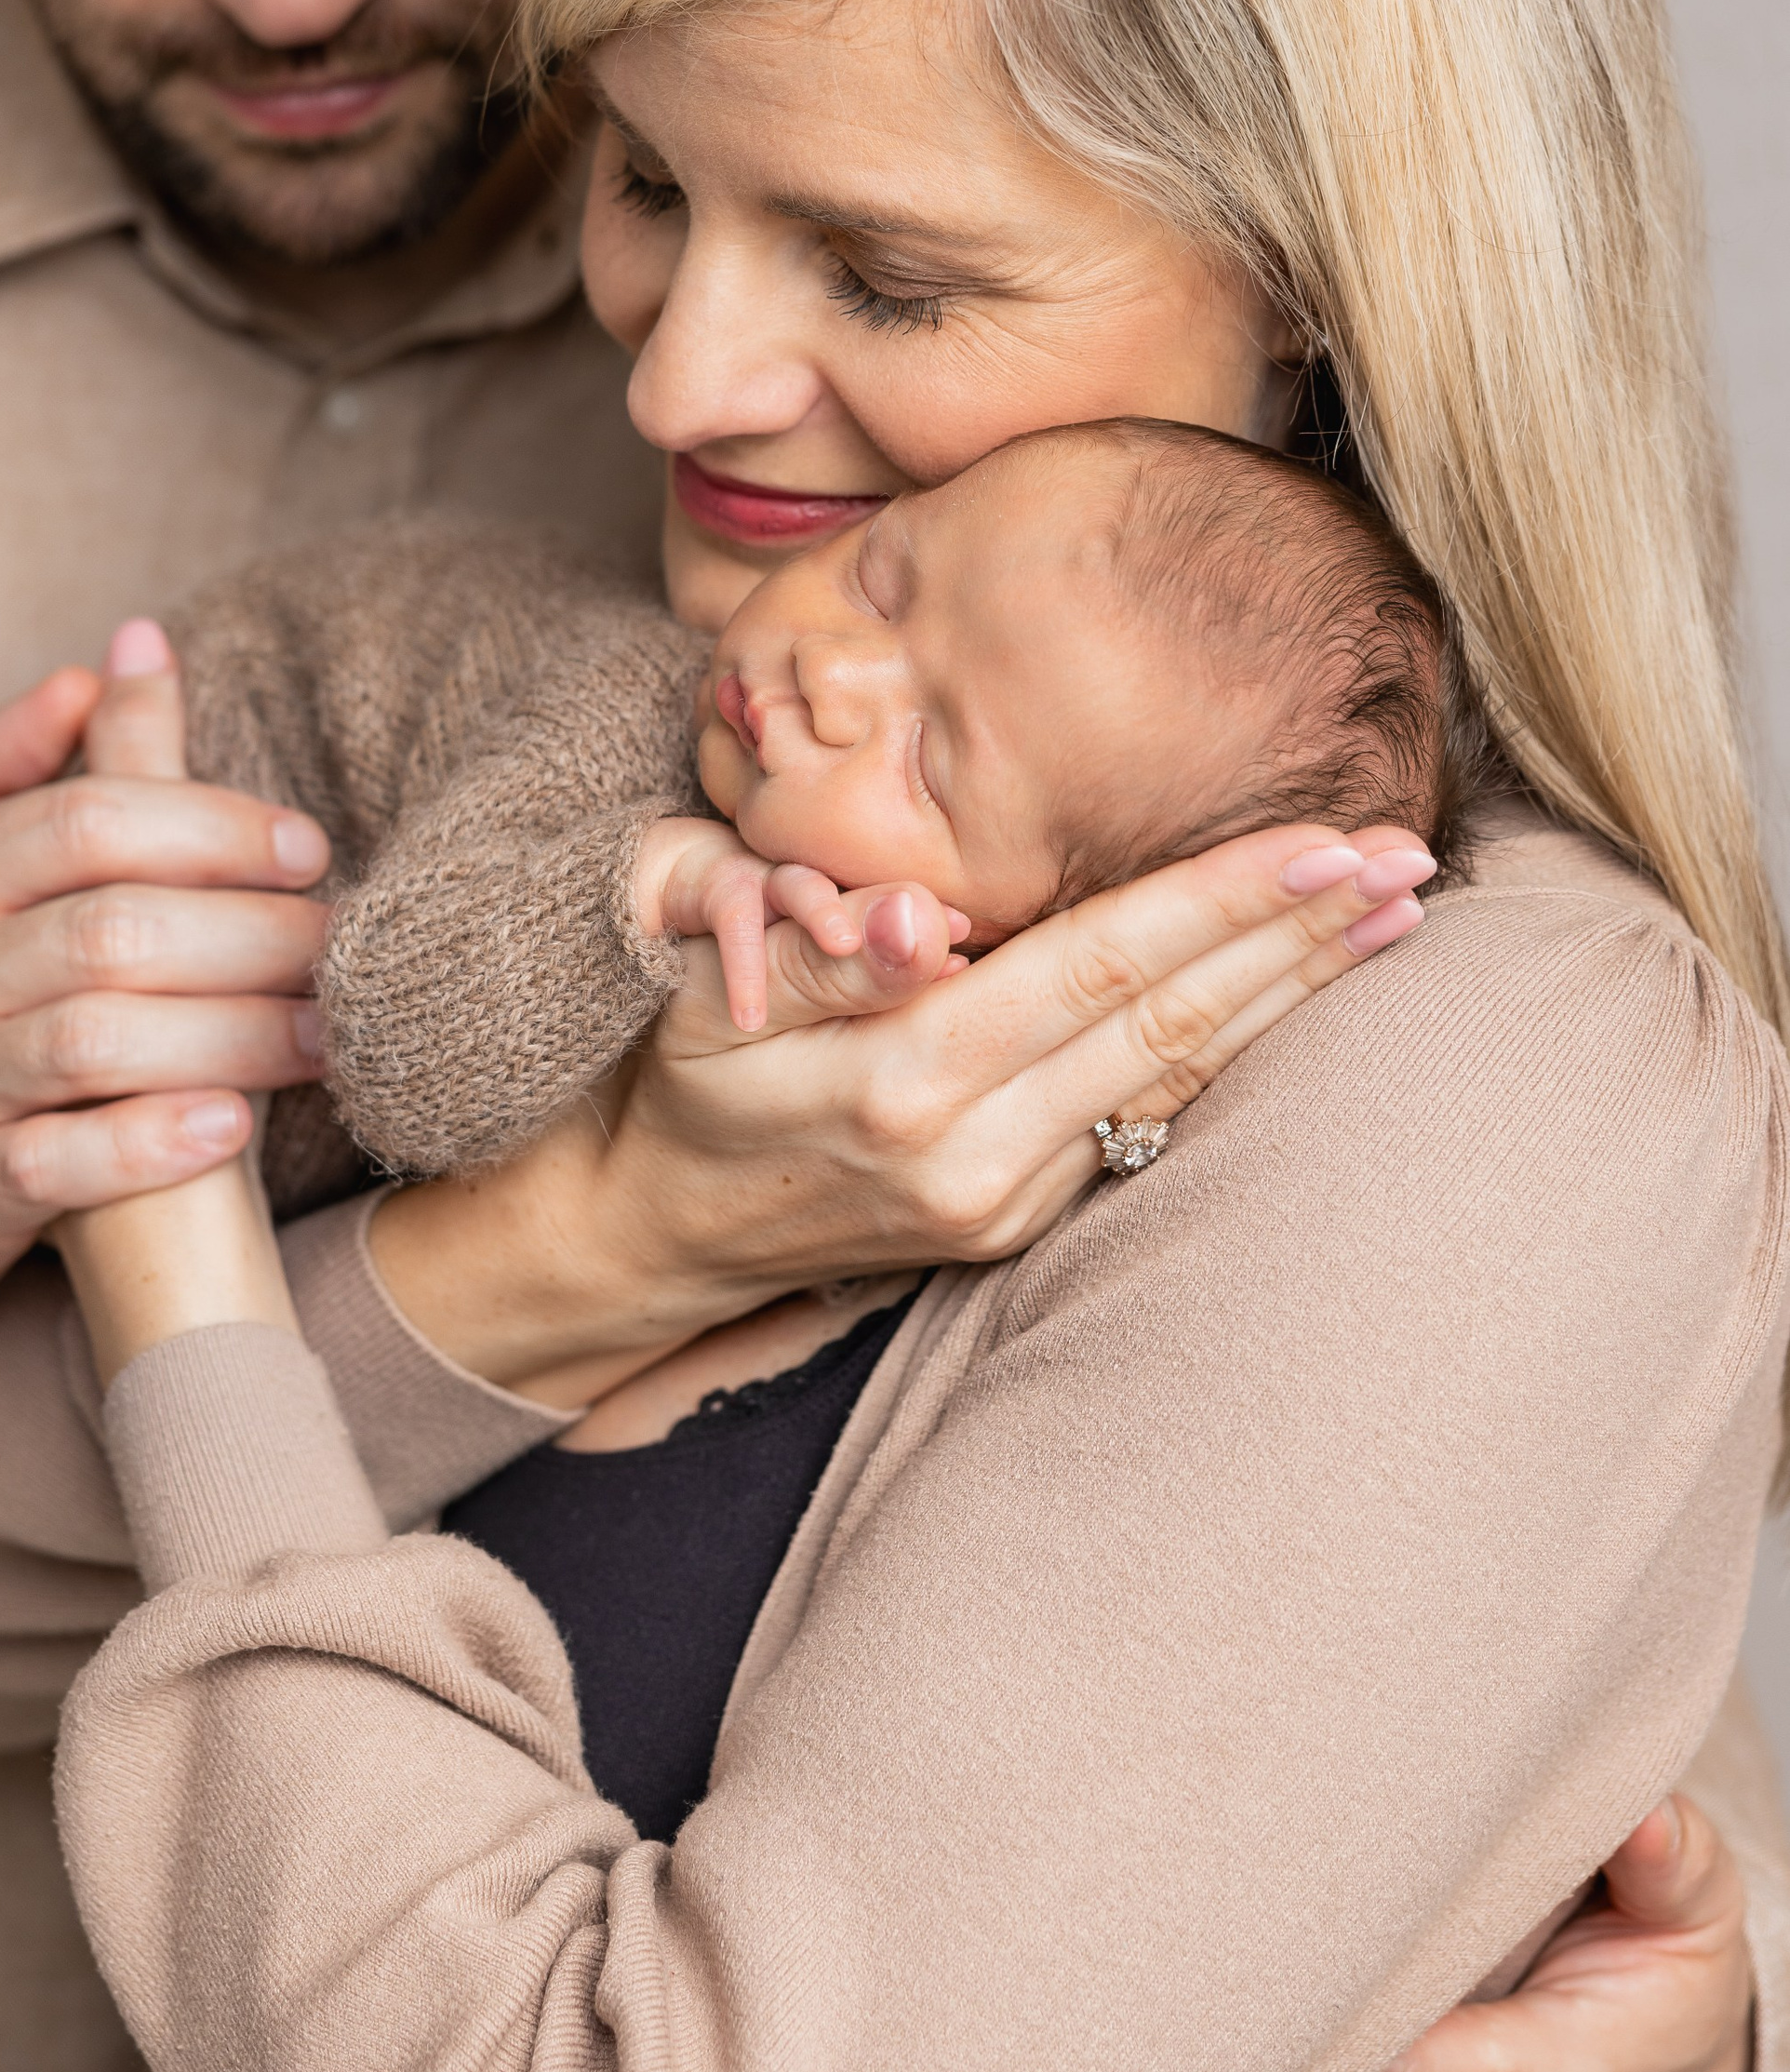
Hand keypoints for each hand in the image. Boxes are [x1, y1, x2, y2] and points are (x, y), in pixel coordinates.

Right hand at [52, 627, 301, 1389]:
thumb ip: (1, 759)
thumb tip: (112, 663)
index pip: (88, 820)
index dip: (212, 826)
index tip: (305, 848)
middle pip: (111, 928)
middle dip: (249, 933)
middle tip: (340, 947)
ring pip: (96, 1041)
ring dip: (232, 1035)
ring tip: (321, 1035)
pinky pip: (55, 1164)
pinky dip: (149, 1145)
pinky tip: (230, 1127)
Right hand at [374, 823, 1432, 1404]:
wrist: (658, 1229)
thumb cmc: (687, 1078)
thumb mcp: (717, 1000)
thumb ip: (828, 954)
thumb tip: (921, 928)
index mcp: (911, 1082)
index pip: (1103, 967)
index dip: (1223, 900)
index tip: (1329, 841)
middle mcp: (978, 1156)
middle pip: (1174, 1027)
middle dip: (1300, 941)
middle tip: (1413, 867)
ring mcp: (1007, 1202)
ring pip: (1179, 1080)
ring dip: (1292, 996)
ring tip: (1388, 922)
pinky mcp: (1017, 1224)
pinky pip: (1140, 1119)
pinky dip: (1225, 1050)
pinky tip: (1288, 996)